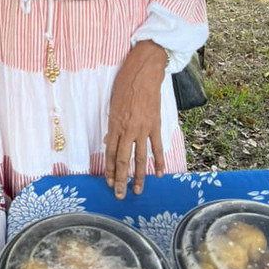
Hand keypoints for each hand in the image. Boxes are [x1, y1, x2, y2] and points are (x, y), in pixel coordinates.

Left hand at [105, 41, 166, 198]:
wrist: (144, 73)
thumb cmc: (125, 85)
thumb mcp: (112, 104)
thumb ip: (112, 125)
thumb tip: (109, 141)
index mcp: (115, 124)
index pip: (111, 153)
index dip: (110, 169)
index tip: (109, 182)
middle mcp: (129, 130)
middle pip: (124, 160)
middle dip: (121, 180)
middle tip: (120, 195)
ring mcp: (143, 129)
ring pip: (141, 158)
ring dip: (139, 176)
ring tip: (137, 191)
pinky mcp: (156, 125)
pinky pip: (157, 147)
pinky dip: (159, 161)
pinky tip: (159, 174)